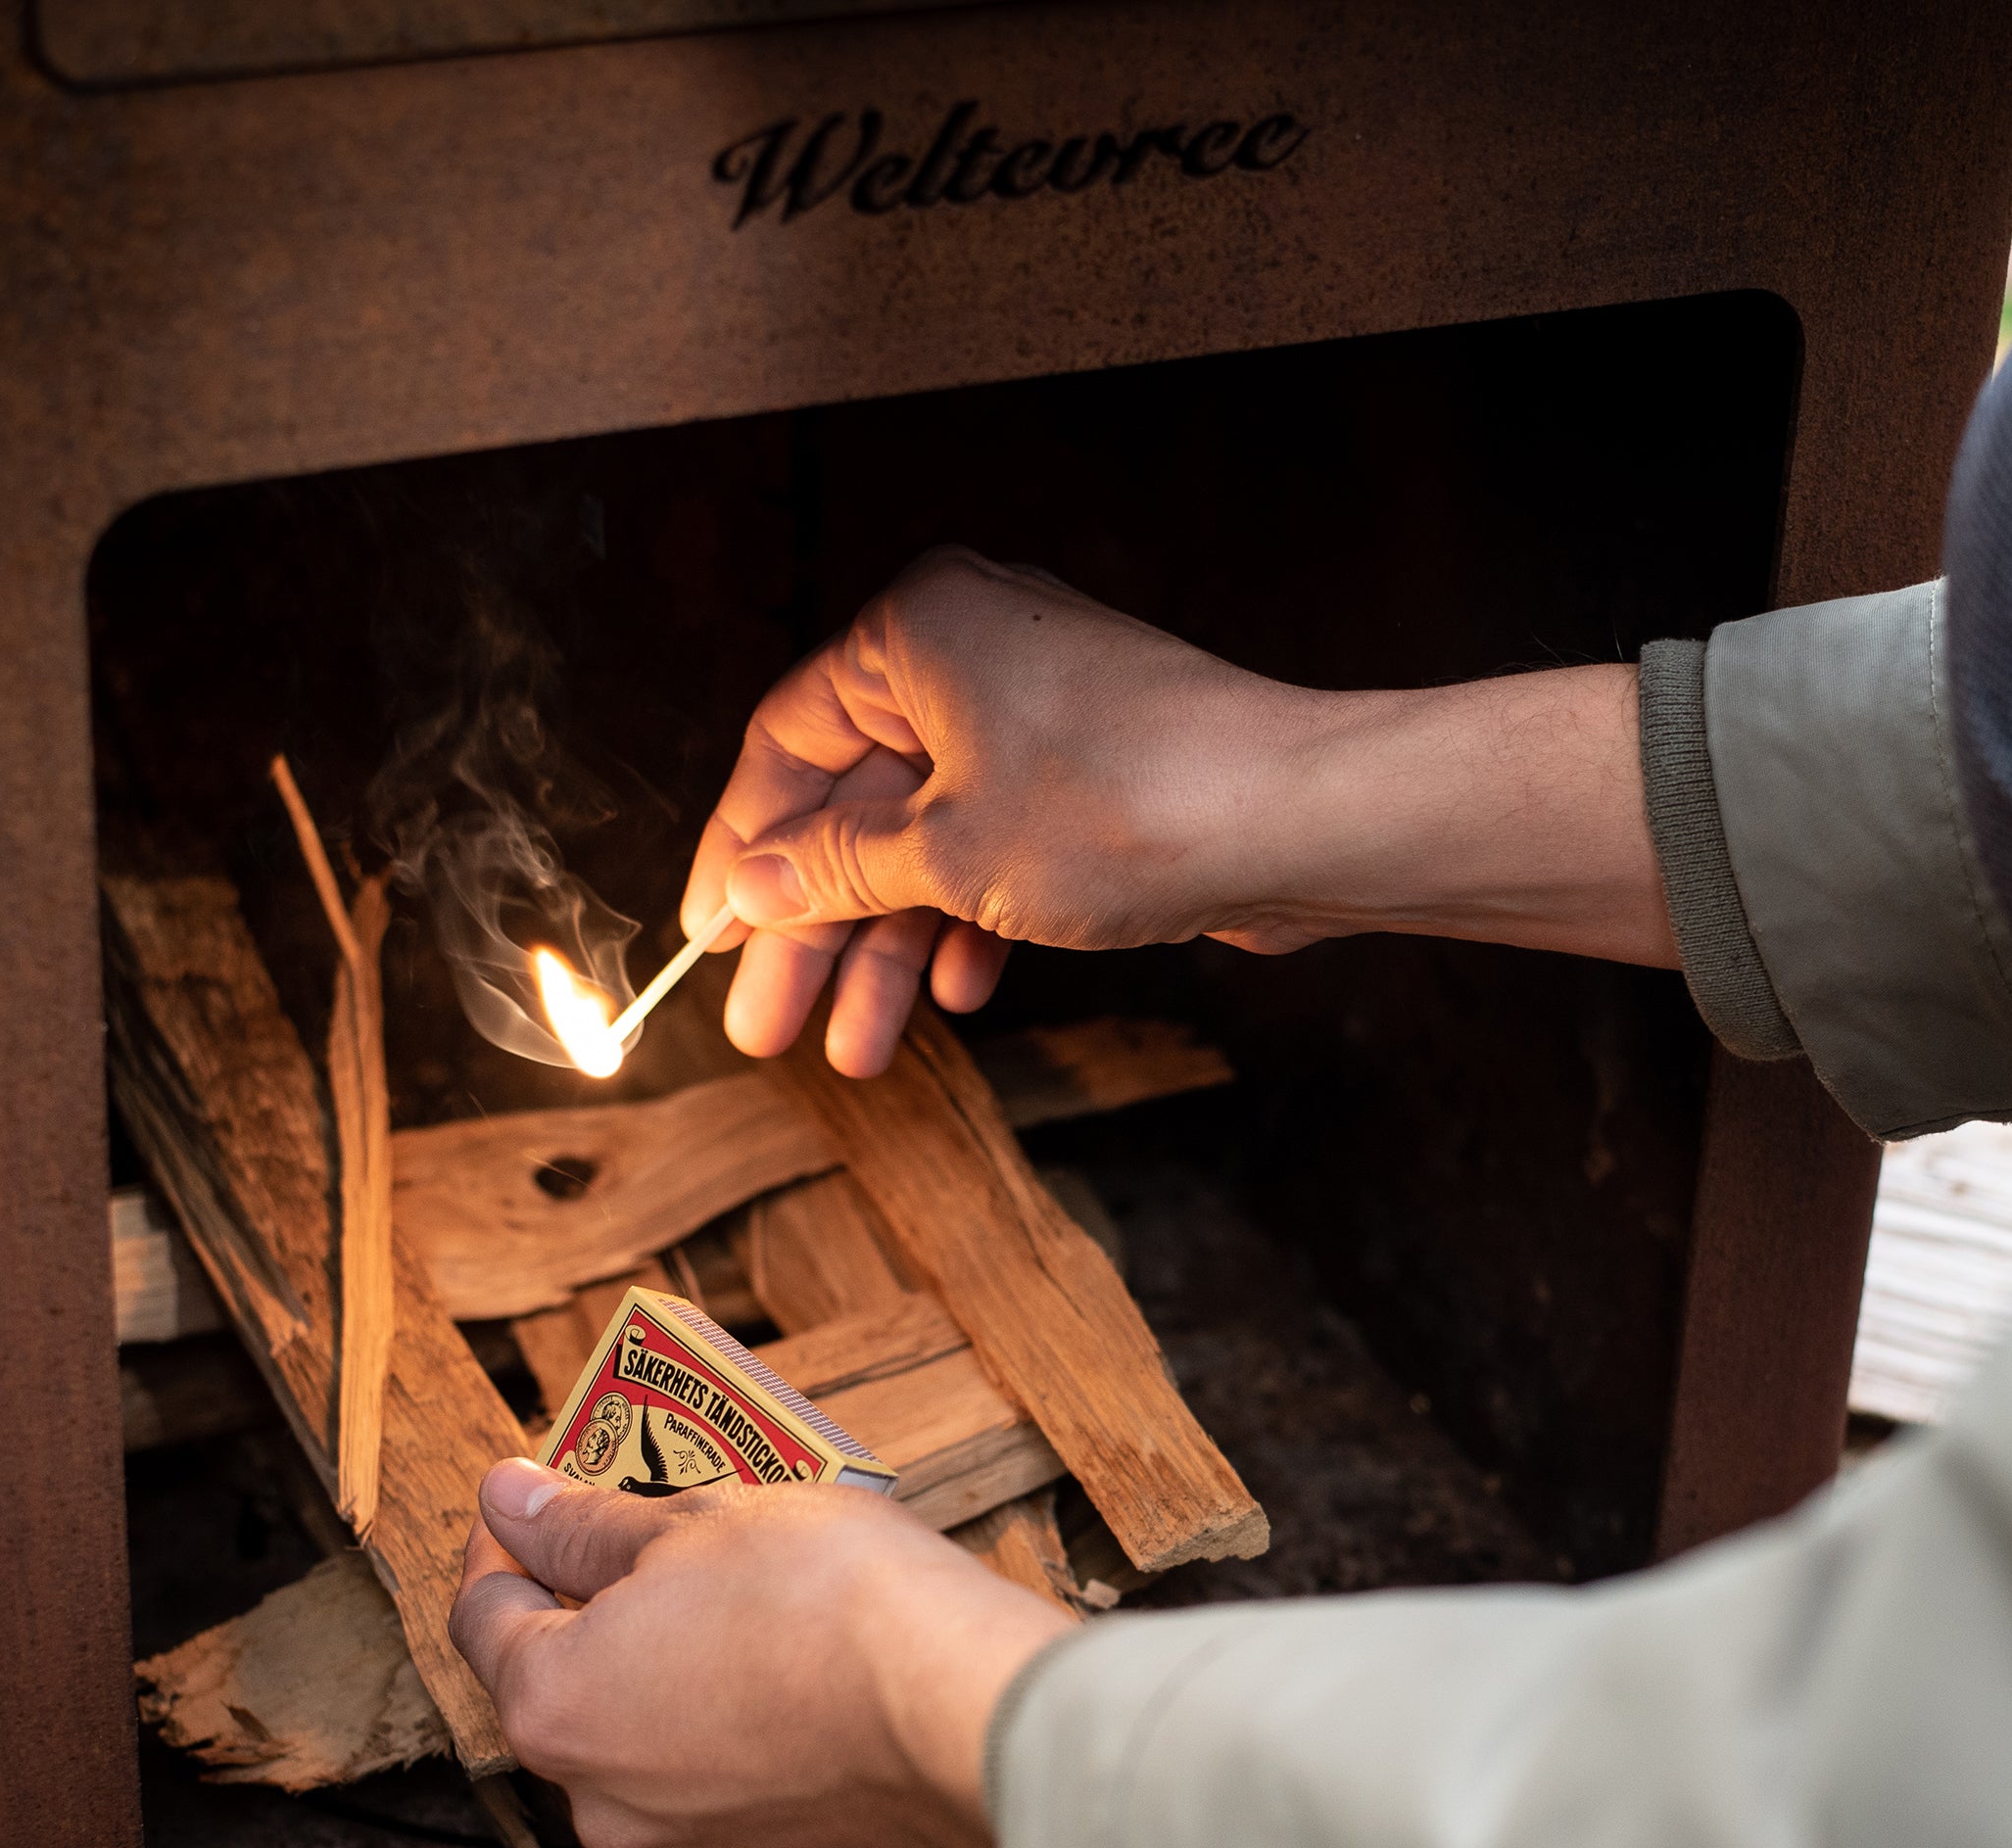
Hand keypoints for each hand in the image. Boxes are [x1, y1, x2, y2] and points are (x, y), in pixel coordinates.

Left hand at [448, 1459, 1071, 1847]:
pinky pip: (725, 1778)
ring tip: (741, 1589)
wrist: (967, 1715)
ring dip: (670, 1664)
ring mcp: (692, 1844)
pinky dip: (737, 1720)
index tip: (537, 1492)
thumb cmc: (829, 1604)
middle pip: (564, 1683)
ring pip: (648, 1735)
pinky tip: (795, 1661)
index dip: (505, 1536)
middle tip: (655, 1527)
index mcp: (555, 1706)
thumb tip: (511, 1500)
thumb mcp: (696, 1520)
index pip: (483, 1613)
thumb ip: (583, 1523)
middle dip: (596, 1602)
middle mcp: (603, 1800)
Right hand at [682, 546, 1672, 1074]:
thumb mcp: (945, 853)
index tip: (708, 939)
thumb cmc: (1127, 806)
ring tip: (858, 1051)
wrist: (1303, 820)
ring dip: (886, 948)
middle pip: (851, 805)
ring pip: (924, 841)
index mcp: (914, 631)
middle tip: (767, 1024)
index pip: (783, 742)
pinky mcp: (1089, 776)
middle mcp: (970, 654)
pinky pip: (994, 849)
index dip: (737, 850)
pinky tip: (957, 993)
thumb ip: (831, 870)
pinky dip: (967, 921)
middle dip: (810, 928)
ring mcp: (1034, 716)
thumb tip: (748, 888)